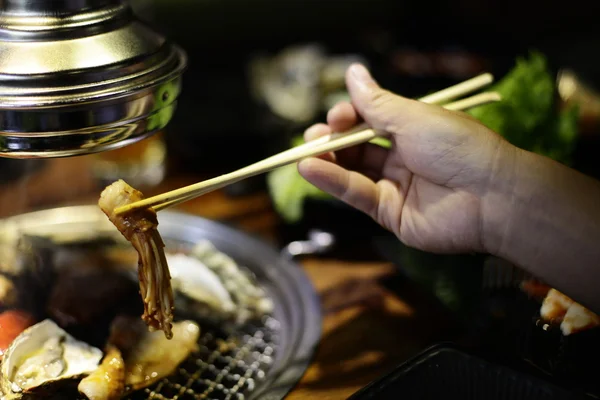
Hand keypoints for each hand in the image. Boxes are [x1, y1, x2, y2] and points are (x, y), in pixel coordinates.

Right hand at [298, 64, 517, 253]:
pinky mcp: (390, 213)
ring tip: (303, 153)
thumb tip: (352, 72)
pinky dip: (333, 181)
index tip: (336, 116)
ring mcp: (395, 186)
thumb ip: (376, 103)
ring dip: (327, 161)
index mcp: (412, 129)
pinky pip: (357, 194)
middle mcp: (402, 156)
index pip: (370, 120)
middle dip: (333, 140)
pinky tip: (310, 169)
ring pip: (353, 171)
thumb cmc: (457, 146)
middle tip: (313, 137)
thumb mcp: (413, 117)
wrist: (491, 196)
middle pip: (357, 147)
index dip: (349, 117)